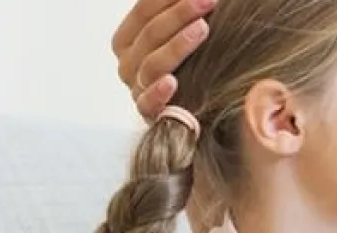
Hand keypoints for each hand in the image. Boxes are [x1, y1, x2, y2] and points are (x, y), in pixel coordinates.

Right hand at [111, 0, 217, 119]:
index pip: (143, 11)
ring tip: (203, 28)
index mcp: (128, 40)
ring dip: (177, 45)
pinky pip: (149, 103)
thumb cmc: (188, 71)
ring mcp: (138, 89)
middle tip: (207, 0)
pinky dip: (158, 92)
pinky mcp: (149, 115)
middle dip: (179, 14)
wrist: (193, 117)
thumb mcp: (179, 39)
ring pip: (152, 64)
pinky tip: (173, 82)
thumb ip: (179, 17)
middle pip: (150, 34)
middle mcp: (128, 64)